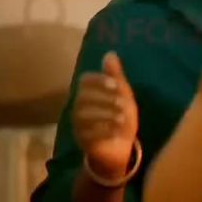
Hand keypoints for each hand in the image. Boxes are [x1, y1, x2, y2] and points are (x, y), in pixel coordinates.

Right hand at [73, 52, 138, 179]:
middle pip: (84, 98)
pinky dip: (103, 132)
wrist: (120, 149)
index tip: (115, 85)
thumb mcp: (123, 96)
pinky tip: (116, 132)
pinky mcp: (82, 142)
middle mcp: (79, 108)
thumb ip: (116, 76)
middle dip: (105, 99)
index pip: (85, 80)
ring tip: (122, 119)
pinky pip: (88, 134)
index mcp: (88, 94)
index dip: (99, 80)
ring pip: (85, 116)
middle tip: (123, 105)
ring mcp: (79, 125)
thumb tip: (110, 53)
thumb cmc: (121, 119)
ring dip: (106, 115)